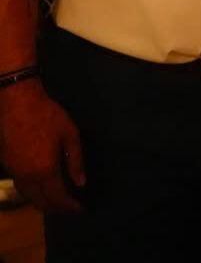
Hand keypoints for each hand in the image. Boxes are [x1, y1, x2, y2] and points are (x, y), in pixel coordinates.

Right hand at [0, 78, 84, 212]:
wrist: (17, 102)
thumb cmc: (48, 116)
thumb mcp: (70, 135)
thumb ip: (76, 161)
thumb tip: (81, 183)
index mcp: (45, 170)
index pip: (58, 197)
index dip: (70, 206)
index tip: (81, 209)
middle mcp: (27, 176)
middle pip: (41, 202)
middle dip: (57, 209)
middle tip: (70, 209)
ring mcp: (14, 172)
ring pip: (29, 197)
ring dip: (43, 203)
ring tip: (57, 202)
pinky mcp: (7, 165)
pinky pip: (21, 187)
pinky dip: (33, 194)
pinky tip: (41, 189)